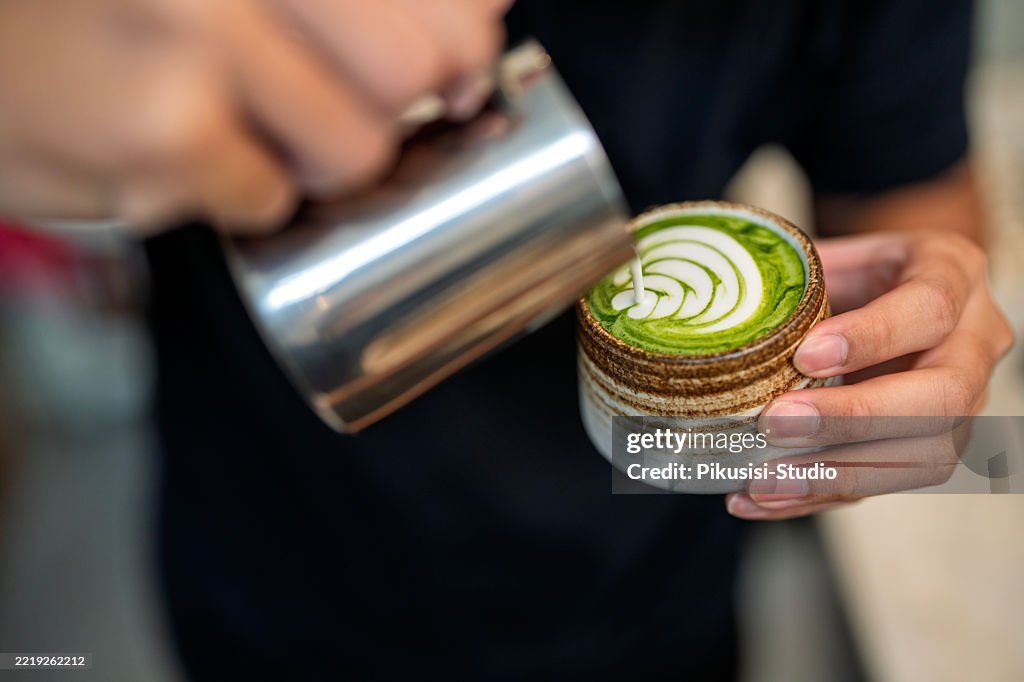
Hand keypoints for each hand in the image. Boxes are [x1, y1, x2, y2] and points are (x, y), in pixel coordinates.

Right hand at [0, 0, 508, 232]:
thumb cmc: (106, 10)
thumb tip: (485, 16)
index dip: (464, 39)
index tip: (457, 68)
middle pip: (420, 69)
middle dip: (389, 107)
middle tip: (330, 102)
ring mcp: (199, 33)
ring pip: (360, 148)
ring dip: (312, 158)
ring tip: (242, 124)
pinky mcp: (166, 131)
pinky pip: (274, 201)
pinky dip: (243, 194)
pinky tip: (188, 152)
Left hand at [727, 230, 1013, 519]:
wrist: (894, 292)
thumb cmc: (859, 271)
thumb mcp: (837, 253)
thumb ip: (797, 277)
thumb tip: (725, 304)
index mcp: (954, 275)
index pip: (930, 310)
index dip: (871, 337)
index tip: (805, 356)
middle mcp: (975, 344)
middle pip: (941, 397)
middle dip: (853, 418)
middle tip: (775, 423)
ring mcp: (965, 405)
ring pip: (926, 457)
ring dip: (837, 474)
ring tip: (764, 480)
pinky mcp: (931, 449)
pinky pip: (885, 486)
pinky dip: (818, 497)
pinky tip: (765, 499)